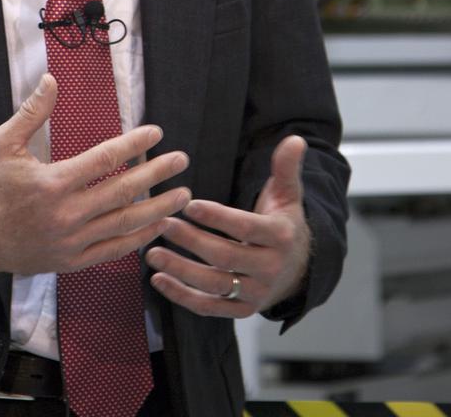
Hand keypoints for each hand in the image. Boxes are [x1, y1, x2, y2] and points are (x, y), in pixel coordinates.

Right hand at [0, 73, 190, 284]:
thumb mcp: (3, 143)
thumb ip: (32, 112)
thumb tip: (51, 79)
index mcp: (53, 183)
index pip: (104, 159)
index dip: (134, 144)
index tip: (156, 133)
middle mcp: (66, 215)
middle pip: (123, 192)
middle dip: (156, 174)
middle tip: (181, 160)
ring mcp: (71, 242)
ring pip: (124, 224)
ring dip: (157, 209)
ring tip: (182, 196)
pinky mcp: (71, 262)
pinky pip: (113, 251)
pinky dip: (138, 240)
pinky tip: (157, 227)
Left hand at [145, 135, 310, 317]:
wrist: (298, 270)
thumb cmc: (282, 224)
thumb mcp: (288, 195)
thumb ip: (286, 168)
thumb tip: (295, 139)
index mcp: (280, 237)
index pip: (245, 227)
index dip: (217, 217)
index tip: (189, 204)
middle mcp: (269, 268)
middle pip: (225, 256)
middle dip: (192, 241)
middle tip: (163, 224)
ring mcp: (255, 293)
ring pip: (214, 285)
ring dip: (180, 270)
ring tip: (152, 253)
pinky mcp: (242, 311)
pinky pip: (210, 307)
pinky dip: (183, 297)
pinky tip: (159, 280)